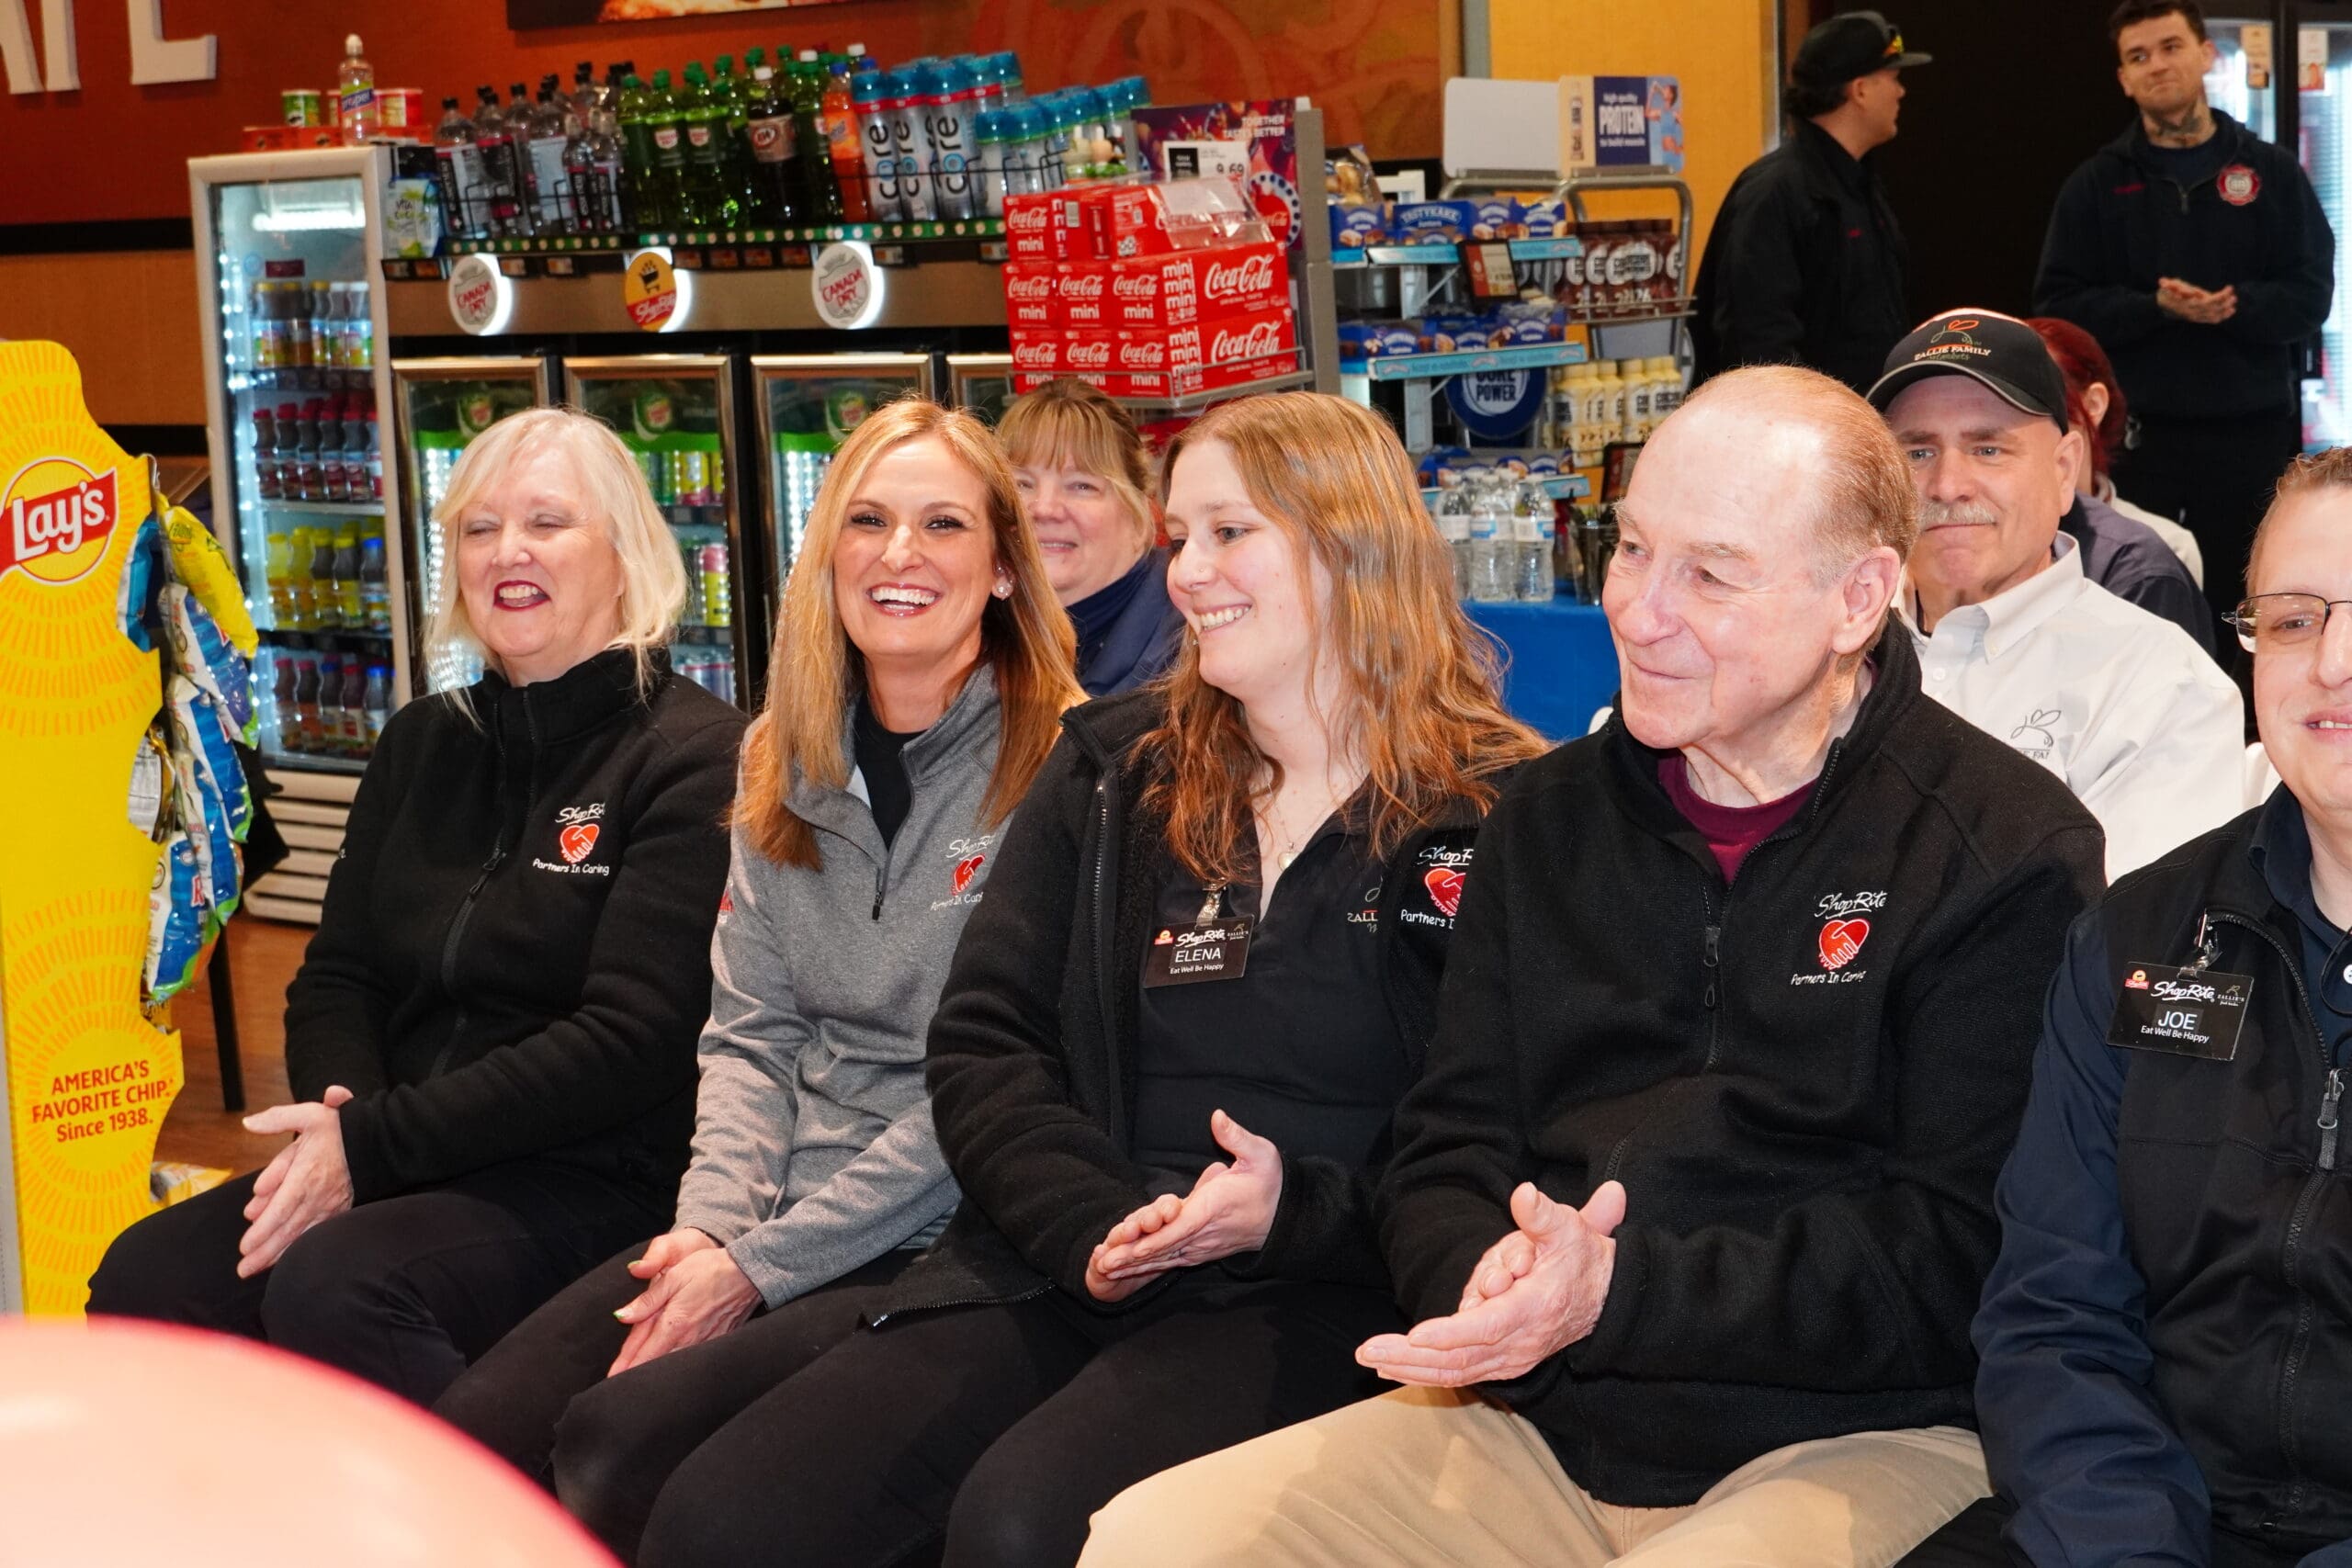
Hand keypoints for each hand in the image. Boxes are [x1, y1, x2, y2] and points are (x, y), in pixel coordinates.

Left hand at [235, 1085, 355, 1278]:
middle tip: (243, 1269)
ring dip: (278, 1255)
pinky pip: (316, 1233)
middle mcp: (318, 1194)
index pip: (283, 1207)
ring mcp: (330, 1205)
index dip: (265, 1229)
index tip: (245, 1246)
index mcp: (307, 1173)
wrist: (377, 1138)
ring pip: (302, 1235)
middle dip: (265, 1251)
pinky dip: (298, 1248)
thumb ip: (277, 1119)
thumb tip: (248, 1123)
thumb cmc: (339, 1127)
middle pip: (289, 1228)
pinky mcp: (338, 1210)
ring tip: (255, 1269)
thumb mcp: (308, 1114)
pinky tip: (284, 1258)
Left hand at [608, 1230, 758, 1375]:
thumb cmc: (710, 1270)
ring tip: (641, 1386)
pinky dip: (678, 1368)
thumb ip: (647, 1300)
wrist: (749, 1272)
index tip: (609, 1380)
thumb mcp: (674, 1276)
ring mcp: (704, 1343)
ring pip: (673, 1365)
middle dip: (636, 1376)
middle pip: (655, 1364)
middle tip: (619, 1390)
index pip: (642, 1352)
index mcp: (673, 1322)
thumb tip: (621, 1316)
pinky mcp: (717, 1342)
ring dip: (655, 1375)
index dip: (624, 1367)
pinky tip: (672, 1372)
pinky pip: (692, 1361)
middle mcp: (688, 1339)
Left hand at [1091, 1110, 1283, 1282]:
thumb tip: (1217, 1116)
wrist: (1285, 1215)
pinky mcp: (1201, 1250)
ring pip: (1164, 1259)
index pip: (1181, 1228)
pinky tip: (1126, 1270)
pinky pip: (1170, 1260)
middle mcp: (1206, 1232)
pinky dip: (1147, 1266)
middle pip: (1164, 1249)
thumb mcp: (1261, 1153)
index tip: (1132, 1247)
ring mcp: (1203, 1245)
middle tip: (1102, 1265)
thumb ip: (1236, 1137)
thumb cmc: (1270, 1182)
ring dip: (1134, 1266)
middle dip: (1133, 1258)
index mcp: (1214, 1207)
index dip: (1155, 1239)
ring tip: (1104, 1269)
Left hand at [1356, 1180, 1626, 1387]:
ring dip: (1411, 1368)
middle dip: (1412, 1357)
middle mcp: (1521, 1341)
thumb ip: (1542, 1214)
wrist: (1608, 1300)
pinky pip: (1461, 1373)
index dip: (1451, 1332)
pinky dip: (1427, 1374)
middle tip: (1369, 1352)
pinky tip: (1394, 1368)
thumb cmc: (1581, 1258)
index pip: (1488, 1326)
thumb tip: (1523, 1194)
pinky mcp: (1504, 1363)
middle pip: (1461, 1357)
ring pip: (1456, 1370)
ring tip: (1370, 1359)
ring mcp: (1512, 1358)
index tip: (1416, 1334)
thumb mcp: (1569, 1228)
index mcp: (1535, 1308)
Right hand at [2158, 277, 2236, 323]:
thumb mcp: (2169, 285)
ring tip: (2233, 303)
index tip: (2230, 288)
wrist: (2161, 305)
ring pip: (2212, 316)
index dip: (2220, 297)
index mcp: (2187, 304)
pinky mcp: (2197, 318)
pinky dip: (2221, 317)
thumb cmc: (2168, 292)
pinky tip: (2230, 311)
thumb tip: (2191, 292)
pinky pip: (2210, 320)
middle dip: (2224, 304)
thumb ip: (2175, 286)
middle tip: (2234, 297)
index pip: (2207, 302)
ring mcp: (2194, 317)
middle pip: (2212, 310)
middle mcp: (2192, 312)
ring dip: (2224, 311)